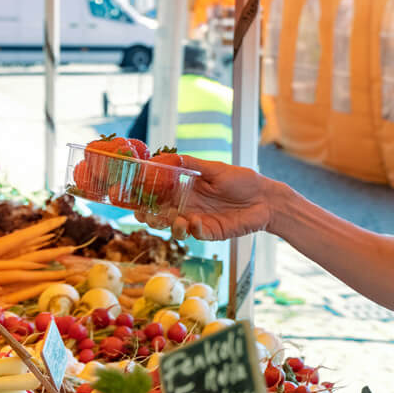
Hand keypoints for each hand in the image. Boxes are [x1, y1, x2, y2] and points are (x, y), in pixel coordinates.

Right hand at [144, 156, 273, 240]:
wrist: (266, 198)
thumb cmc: (241, 180)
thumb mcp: (213, 168)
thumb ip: (186, 164)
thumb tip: (159, 157)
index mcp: (184, 188)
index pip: (156, 193)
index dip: (141, 195)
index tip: (127, 195)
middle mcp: (187, 205)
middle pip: (158, 213)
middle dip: (147, 215)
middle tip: (143, 212)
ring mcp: (197, 220)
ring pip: (172, 228)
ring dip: (168, 225)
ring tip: (175, 218)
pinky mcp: (209, 233)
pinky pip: (194, 234)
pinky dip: (191, 230)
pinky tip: (195, 221)